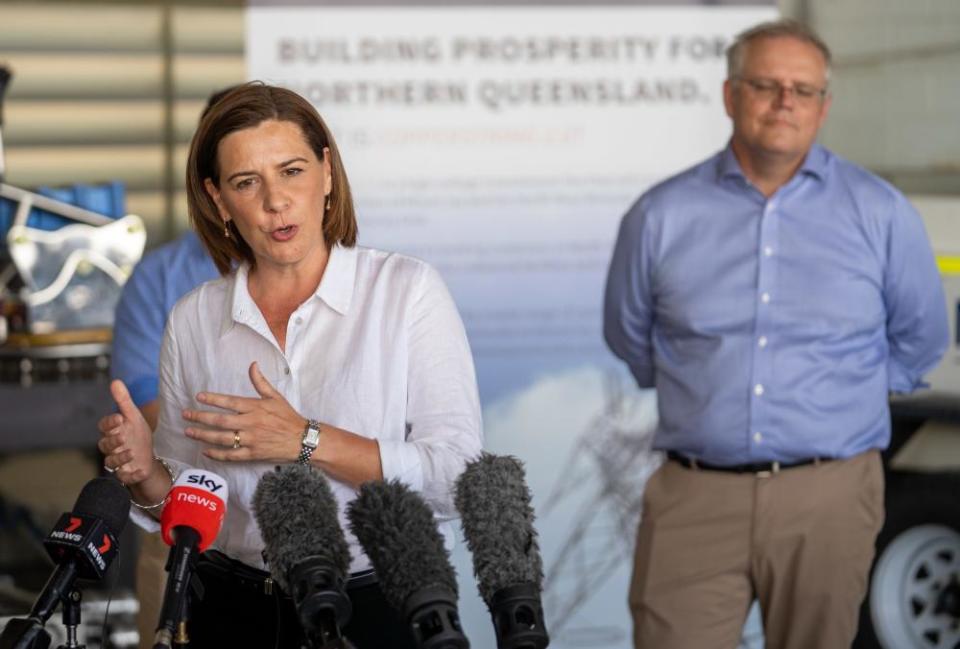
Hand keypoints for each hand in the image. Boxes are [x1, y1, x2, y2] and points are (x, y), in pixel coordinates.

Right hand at [98, 380, 154, 484]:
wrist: (146, 458)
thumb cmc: (137, 435)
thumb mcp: (134, 417)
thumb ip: (124, 401)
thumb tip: (115, 381)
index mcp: (113, 431)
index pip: (104, 426)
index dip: (110, 423)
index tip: (119, 418)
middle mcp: (112, 447)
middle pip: (104, 445)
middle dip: (113, 440)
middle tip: (123, 436)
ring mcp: (117, 462)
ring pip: (111, 462)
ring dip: (120, 458)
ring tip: (131, 452)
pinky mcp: (125, 475)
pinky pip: (125, 477)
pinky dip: (132, 475)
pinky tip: (140, 471)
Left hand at [182, 361, 303, 462]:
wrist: (302, 439)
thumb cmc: (288, 417)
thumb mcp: (275, 397)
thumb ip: (260, 382)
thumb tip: (253, 364)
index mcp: (255, 407)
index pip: (229, 402)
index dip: (213, 399)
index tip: (199, 397)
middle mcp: (250, 423)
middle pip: (220, 420)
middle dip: (200, 417)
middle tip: (186, 414)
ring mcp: (251, 440)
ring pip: (222, 438)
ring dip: (203, 435)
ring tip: (189, 431)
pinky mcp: (252, 454)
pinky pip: (231, 455)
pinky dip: (217, 454)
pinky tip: (205, 451)